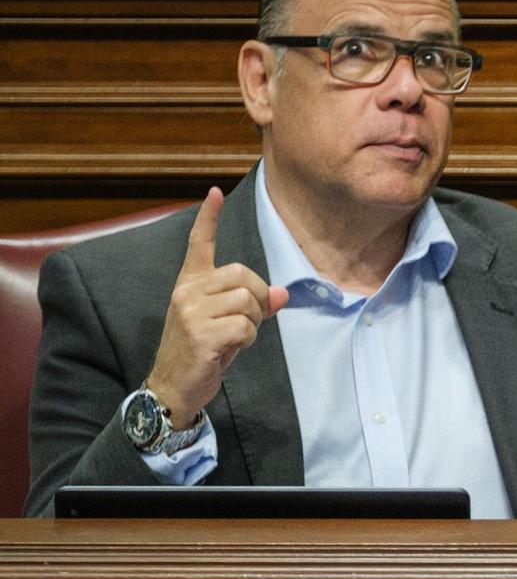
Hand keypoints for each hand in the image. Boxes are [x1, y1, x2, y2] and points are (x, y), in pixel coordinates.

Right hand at [144, 187, 288, 422]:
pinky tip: (230, 349)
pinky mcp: (200, 333)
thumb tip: (281, 294)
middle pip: (242, 274)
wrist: (174, 386)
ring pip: (247, 301)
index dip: (209, 219)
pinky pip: (245, 326)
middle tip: (247, 321)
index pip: (200, 244)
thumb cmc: (203, 352)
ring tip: (234, 338)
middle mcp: (186, 291)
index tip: (215, 192)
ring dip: (252, 323)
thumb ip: (251, 305)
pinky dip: (248, 339)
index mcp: (190, 284)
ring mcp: (191, 311)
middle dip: (257, 298)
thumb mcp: (228, 324)